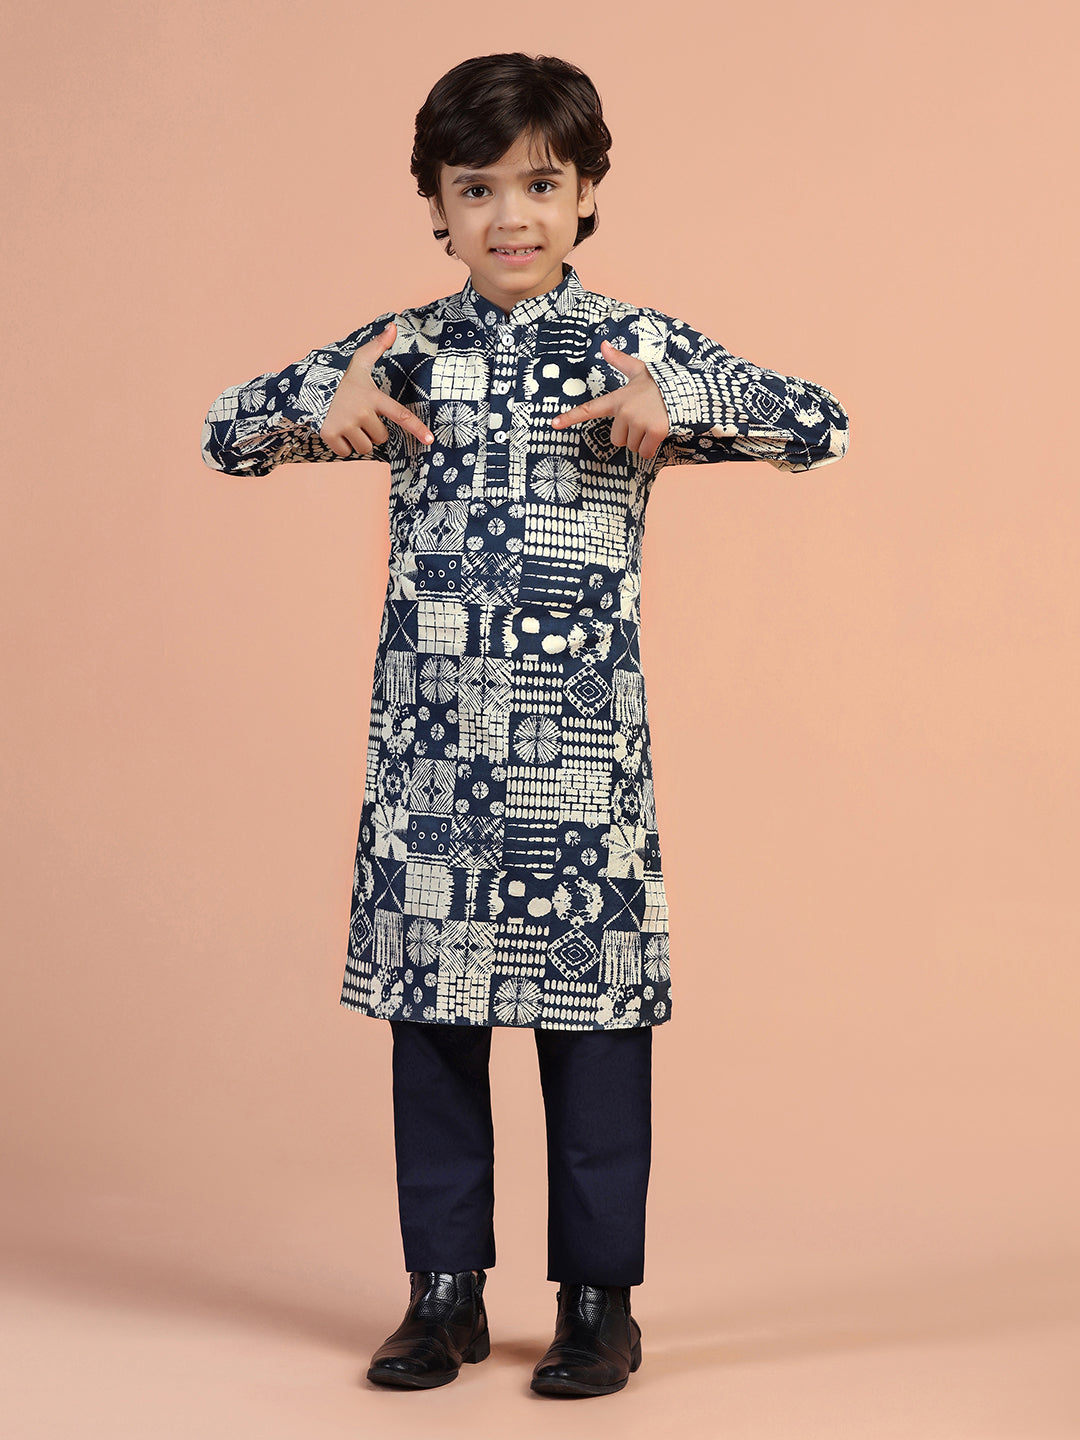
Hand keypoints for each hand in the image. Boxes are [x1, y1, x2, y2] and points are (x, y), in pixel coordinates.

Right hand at [320, 322, 432, 456]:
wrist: (306, 385)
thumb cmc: (339, 378)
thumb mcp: (359, 362)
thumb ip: (378, 346)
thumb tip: (394, 326)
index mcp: (373, 397)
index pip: (401, 414)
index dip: (417, 428)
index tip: (430, 440)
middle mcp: (362, 412)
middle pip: (381, 437)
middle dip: (373, 431)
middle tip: (359, 416)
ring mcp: (346, 424)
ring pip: (365, 447)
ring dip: (359, 440)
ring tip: (348, 423)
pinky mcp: (330, 434)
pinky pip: (346, 453)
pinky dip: (342, 446)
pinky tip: (336, 430)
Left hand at [550, 339, 670, 460]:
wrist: (685, 390)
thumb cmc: (659, 383)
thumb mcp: (638, 370)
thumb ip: (619, 361)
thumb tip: (603, 344)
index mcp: (617, 398)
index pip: (589, 409)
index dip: (570, 417)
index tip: (553, 423)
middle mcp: (625, 411)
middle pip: (616, 439)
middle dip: (629, 434)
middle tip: (642, 419)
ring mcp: (639, 421)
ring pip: (631, 447)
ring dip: (641, 441)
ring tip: (652, 422)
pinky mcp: (655, 431)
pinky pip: (645, 452)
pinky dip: (652, 448)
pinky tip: (659, 433)